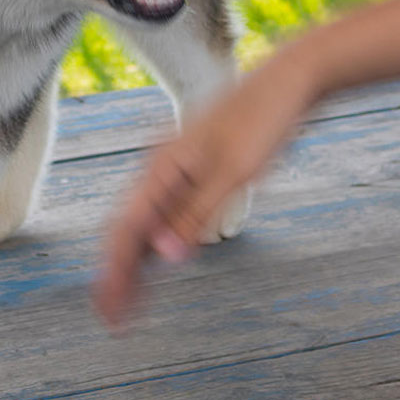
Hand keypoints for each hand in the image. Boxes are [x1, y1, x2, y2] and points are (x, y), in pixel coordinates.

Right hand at [95, 41, 321, 325]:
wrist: (289, 82)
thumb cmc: (264, 121)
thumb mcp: (233, 173)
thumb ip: (195, 215)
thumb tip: (163, 256)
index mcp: (161, 167)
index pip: (125, 231)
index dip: (114, 274)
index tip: (110, 312)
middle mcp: (161, 167)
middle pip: (127, 229)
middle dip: (118, 274)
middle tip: (114, 318)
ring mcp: (177, 168)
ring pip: (145, 223)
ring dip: (137, 262)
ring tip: (132, 301)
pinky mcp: (196, 170)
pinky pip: (166, 212)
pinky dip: (159, 241)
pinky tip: (161, 262)